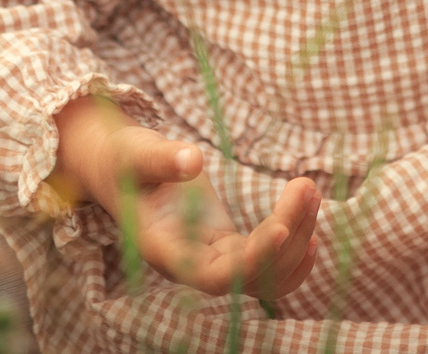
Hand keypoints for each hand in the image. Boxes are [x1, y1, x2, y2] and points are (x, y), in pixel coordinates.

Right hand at [50, 96, 319, 298]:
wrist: (117, 169)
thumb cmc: (123, 160)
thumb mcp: (135, 151)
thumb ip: (162, 158)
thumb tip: (193, 160)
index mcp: (165, 249)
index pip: (215, 275)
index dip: (252, 260)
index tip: (282, 228)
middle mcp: (191, 265)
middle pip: (250, 275)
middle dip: (287, 236)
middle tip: (305, 185)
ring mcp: (211, 259)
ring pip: (266, 273)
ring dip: (297, 240)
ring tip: (309, 189)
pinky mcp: (226, 247)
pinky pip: (267, 265)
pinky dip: (293, 250)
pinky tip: (309, 221)